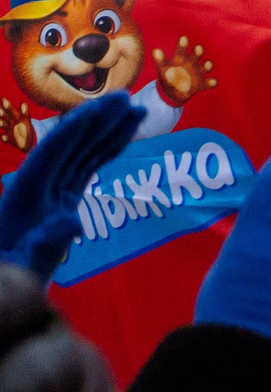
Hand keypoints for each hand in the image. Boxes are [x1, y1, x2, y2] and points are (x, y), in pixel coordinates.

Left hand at [0, 95, 144, 278]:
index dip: (78, 127)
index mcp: (24, 194)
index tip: (104, 106)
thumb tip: (72, 222)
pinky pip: (86, 171)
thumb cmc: (9, 279)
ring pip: (81, 155)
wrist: (5, 292)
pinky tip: (124, 141)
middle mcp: (37, 187)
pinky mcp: (61, 203)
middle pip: (69, 146)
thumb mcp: (22, 268)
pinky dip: (106, 154)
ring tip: (136, 112)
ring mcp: (50, 194)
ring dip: (107, 132)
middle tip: (128, 98)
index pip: (53, 152)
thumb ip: (43, 247)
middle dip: (98, 121)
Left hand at [154, 36, 214, 104]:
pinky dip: (212, 82)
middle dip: (198, 51)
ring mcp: (199, 72)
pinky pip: (210, 82)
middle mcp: (192, 62)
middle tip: (198, 48)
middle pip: (197, 54)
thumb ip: (160, 60)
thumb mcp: (162, 69)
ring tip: (207, 65)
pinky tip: (212, 81)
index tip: (183, 38)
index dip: (183, 44)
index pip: (182, 49)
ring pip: (206, 66)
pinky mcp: (203, 83)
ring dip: (208, 65)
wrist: (174, 92)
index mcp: (181, 58)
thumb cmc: (168, 76)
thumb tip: (155, 50)